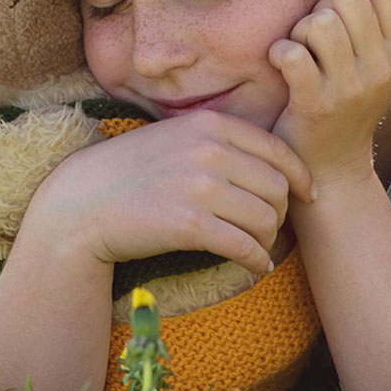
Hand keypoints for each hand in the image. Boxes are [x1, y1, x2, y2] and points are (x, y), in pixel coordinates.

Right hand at [25, 110, 312, 275]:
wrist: (82, 203)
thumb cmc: (131, 172)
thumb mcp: (176, 138)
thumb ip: (219, 141)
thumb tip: (271, 164)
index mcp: (209, 124)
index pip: (277, 149)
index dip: (300, 176)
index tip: (307, 194)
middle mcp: (209, 150)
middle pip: (277, 187)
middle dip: (282, 212)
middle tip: (271, 228)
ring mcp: (199, 186)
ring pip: (266, 218)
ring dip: (269, 240)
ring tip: (258, 248)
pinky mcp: (189, 224)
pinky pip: (244, 246)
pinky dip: (256, 261)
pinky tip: (254, 266)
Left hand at [269, 0, 390, 185]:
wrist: (332, 167)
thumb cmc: (346, 101)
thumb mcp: (376, 61)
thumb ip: (376, 17)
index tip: (342, 22)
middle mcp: (383, 68)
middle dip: (321, 9)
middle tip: (313, 39)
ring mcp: (351, 88)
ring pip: (320, 22)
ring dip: (300, 32)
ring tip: (300, 53)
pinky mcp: (316, 104)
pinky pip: (292, 54)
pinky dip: (279, 53)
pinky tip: (282, 66)